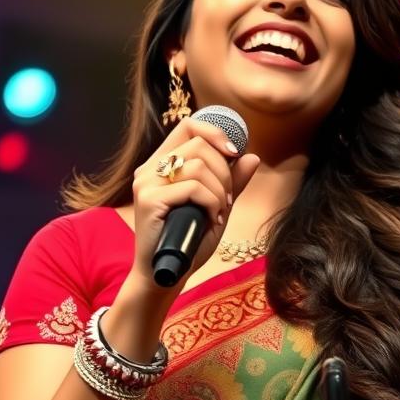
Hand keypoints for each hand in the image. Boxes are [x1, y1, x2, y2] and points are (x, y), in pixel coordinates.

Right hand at [128, 114, 260, 293]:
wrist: (167, 275)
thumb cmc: (190, 242)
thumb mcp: (218, 207)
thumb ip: (232, 182)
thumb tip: (252, 156)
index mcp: (162, 164)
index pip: (188, 125)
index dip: (216, 132)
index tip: (235, 153)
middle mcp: (150, 168)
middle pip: (198, 143)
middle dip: (224, 171)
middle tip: (227, 199)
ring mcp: (147, 183)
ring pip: (197, 165)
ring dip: (219, 190)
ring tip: (218, 212)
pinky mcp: (149, 200)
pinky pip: (192, 187)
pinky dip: (211, 202)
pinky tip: (211, 219)